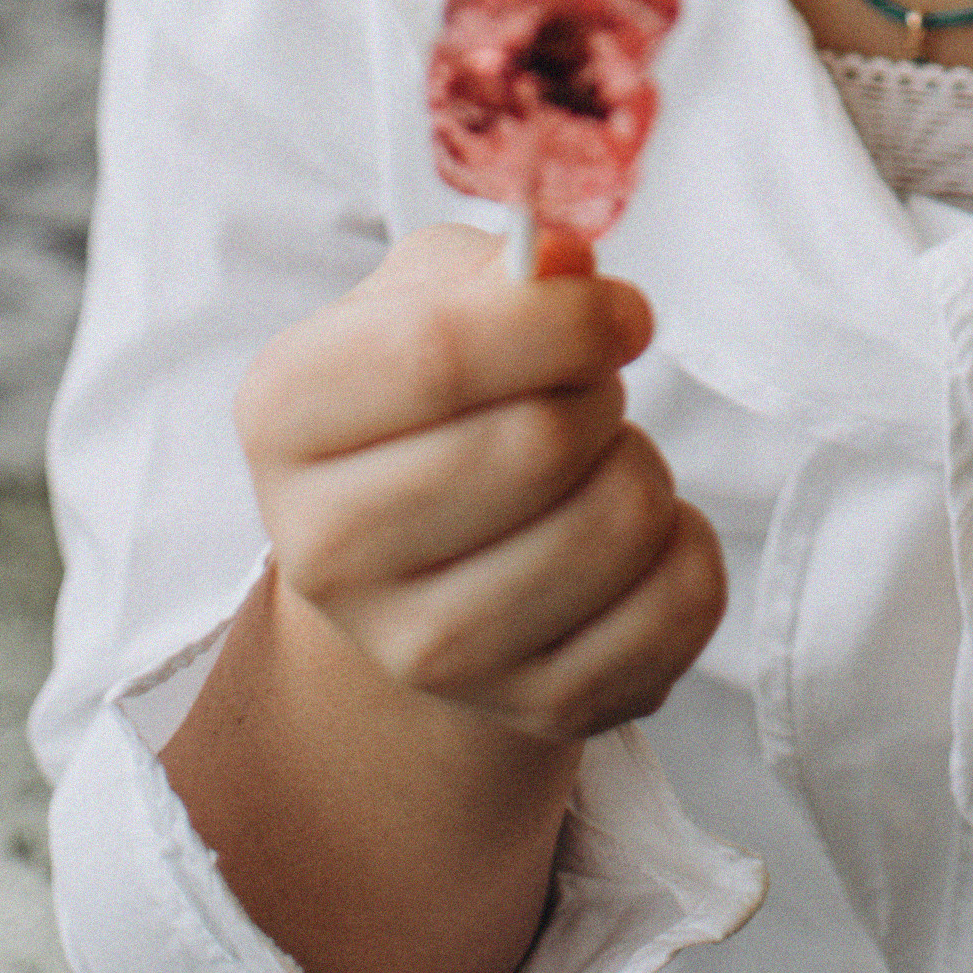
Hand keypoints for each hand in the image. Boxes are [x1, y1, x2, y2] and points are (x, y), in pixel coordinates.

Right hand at [233, 220, 725, 746]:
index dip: (561, 317)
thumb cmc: (434, 399)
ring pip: (620, 523)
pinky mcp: (536, 708)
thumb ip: (497, 266)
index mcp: (285, 418)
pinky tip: (632, 542)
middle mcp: (328, 553)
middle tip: (590, 391)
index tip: (621, 311)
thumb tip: (567, 264)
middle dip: (601, 392)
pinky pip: (681, 601)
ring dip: (642, 466)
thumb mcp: (432, 296)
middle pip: (538, 444)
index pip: (438, 357)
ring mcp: (427, 653)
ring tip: (594, 466)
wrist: (423, 565)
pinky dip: (687, 544)